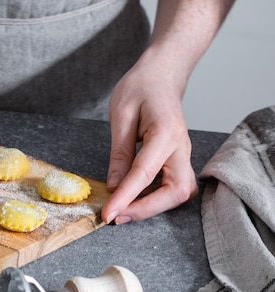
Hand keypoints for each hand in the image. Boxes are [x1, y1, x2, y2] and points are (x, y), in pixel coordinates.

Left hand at [101, 62, 197, 223]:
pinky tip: (133, 196)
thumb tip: (114, 186)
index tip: (108, 215)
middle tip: (117, 216)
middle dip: (147, 209)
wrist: (161, 74)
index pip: (145, 174)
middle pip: (176, 191)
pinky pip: (174, 185)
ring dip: (154, 206)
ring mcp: (183, 153)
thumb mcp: (121, 116)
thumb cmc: (140, 87)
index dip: (126, 198)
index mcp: (166, 133)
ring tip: (123, 208)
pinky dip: (155, 197)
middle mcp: (182, 147)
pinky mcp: (179, 158)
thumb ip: (119, 153)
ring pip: (180, 192)